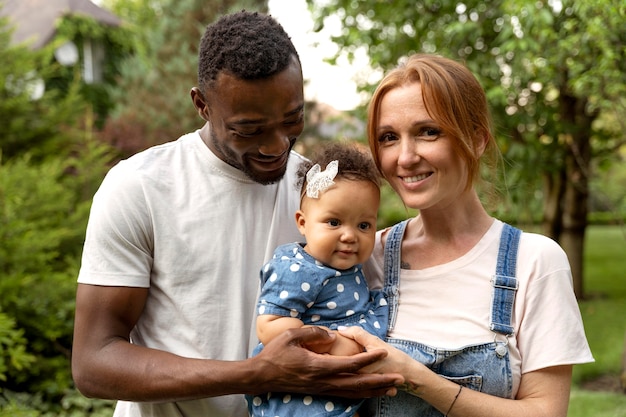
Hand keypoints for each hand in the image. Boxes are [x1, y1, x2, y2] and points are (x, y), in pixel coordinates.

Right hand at [250, 326, 403, 397]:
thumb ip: (313, 332)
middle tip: (399, 378)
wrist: (261, 376)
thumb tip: (332, 334)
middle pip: (358, 383)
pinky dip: (360, 394)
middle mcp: (323, 381)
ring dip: (374, 390)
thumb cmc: (275, 354)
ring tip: (391, 389)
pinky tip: (369, 393)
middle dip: (380, 381)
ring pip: (353, 392)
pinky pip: (344, 395)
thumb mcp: (291, 335)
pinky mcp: (320, 391)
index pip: (350, 364)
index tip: (384, 352)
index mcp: (318, 367)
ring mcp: (322, 389)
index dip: (369, 358)